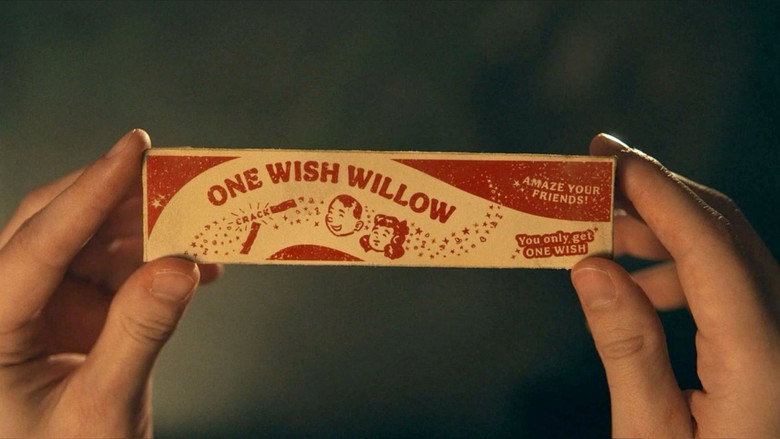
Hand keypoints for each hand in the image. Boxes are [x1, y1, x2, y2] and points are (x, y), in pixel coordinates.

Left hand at [0, 130, 221, 437]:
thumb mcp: (100, 410)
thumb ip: (138, 334)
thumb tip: (180, 266)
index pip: (36, 245)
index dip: (90, 190)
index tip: (134, 149)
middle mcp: (3, 309)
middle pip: (55, 230)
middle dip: (119, 200)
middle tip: (175, 178)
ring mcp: (34, 313)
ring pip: (87, 246)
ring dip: (146, 234)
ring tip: (200, 229)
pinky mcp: (66, 319)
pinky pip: (109, 274)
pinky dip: (152, 266)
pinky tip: (193, 268)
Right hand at [570, 134, 779, 437]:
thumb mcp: (650, 438)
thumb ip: (627, 350)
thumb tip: (591, 268)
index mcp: (762, 362)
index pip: (710, 250)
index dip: (658, 193)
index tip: (611, 158)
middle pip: (727, 233)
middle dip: (657, 193)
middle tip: (595, 172)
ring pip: (728, 251)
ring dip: (662, 228)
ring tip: (598, 233)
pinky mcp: (770, 343)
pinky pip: (727, 281)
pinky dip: (678, 265)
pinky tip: (636, 283)